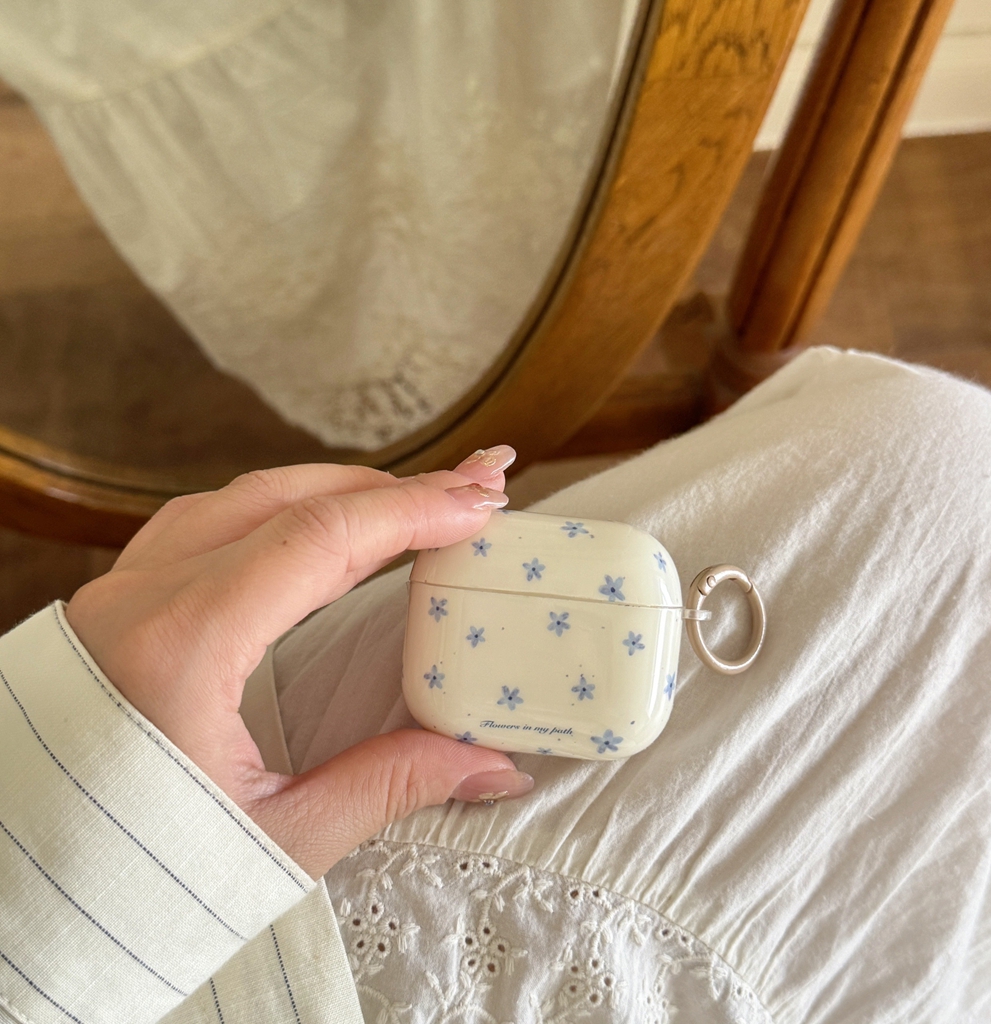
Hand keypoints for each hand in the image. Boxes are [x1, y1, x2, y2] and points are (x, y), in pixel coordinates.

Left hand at [66, 446, 532, 877]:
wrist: (22, 893)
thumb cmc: (129, 878)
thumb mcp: (278, 838)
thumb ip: (390, 785)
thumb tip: (489, 765)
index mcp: (180, 647)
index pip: (318, 540)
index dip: (409, 511)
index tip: (476, 505)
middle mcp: (141, 599)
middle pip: (287, 501)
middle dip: (389, 489)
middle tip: (467, 490)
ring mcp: (119, 594)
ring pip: (242, 500)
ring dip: (334, 492)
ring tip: (406, 501)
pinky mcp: (115, 607)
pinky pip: (203, 523)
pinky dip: (277, 511)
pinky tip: (313, 523)